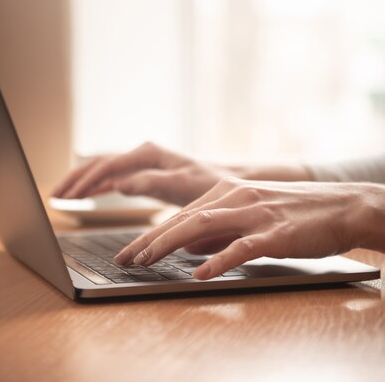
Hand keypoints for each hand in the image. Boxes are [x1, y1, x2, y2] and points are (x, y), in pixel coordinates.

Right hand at [52, 142, 228, 204]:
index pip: (109, 165)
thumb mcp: (184, 184)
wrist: (227, 179)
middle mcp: (142, 154)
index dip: (86, 180)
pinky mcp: (145, 174)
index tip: (69, 196)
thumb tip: (120, 185)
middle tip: (53, 195)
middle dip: (75, 178)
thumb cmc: (210, 181)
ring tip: (59, 195)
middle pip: (99, 163)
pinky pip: (113, 177)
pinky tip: (84, 195)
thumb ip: (153, 182)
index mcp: (149, 153)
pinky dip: (96, 186)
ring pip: (103, 169)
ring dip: (81, 181)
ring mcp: (142, 163)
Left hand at [114, 177, 384, 278]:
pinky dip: (218, 259)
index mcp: (228, 191)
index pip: (181, 214)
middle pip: (184, 218)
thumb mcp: (250, 217)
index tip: (130, 252)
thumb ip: (218, 231)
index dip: (151, 234)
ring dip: (169, 244)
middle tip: (125, 260)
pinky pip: (241, 246)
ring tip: (146, 262)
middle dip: (149, 240)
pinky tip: (200, 273)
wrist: (341, 206)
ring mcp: (255, 213)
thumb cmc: (295, 214)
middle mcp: (236, 197)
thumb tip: (186, 248)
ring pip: (203, 225)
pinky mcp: (274, 232)